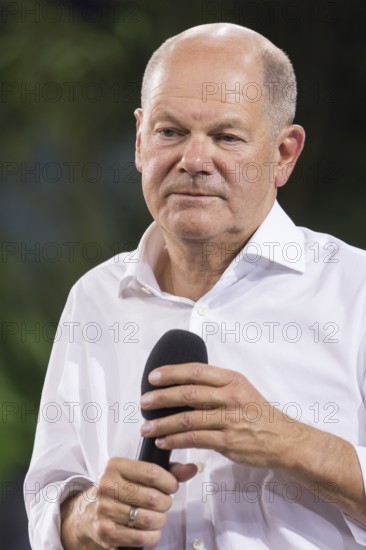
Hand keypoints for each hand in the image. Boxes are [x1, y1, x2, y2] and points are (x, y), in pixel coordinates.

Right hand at [61, 458, 196, 548]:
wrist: (87, 512)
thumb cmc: (119, 489)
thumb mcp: (137, 473)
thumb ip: (166, 470)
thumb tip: (192, 468)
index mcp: (115, 466)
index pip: (152, 473)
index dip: (169, 482)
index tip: (172, 486)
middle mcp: (107, 485)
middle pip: (153, 498)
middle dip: (165, 503)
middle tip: (164, 503)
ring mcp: (104, 509)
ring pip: (148, 519)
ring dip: (160, 520)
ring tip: (157, 516)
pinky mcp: (105, 531)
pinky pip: (139, 537)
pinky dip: (152, 536)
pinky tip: (151, 530)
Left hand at [140, 363, 301, 468]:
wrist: (283, 439)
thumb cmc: (258, 413)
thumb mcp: (241, 389)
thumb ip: (215, 386)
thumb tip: (183, 385)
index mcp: (232, 379)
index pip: (196, 371)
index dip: (171, 373)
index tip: (153, 377)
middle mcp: (230, 396)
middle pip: (188, 393)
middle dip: (161, 397)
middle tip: (144, 401)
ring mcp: (229, 419)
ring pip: (188, 419)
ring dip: (163, 423)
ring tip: (147, 427)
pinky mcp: (228, 442)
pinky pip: (195, 439)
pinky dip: (175, 440)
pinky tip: (164, 441)